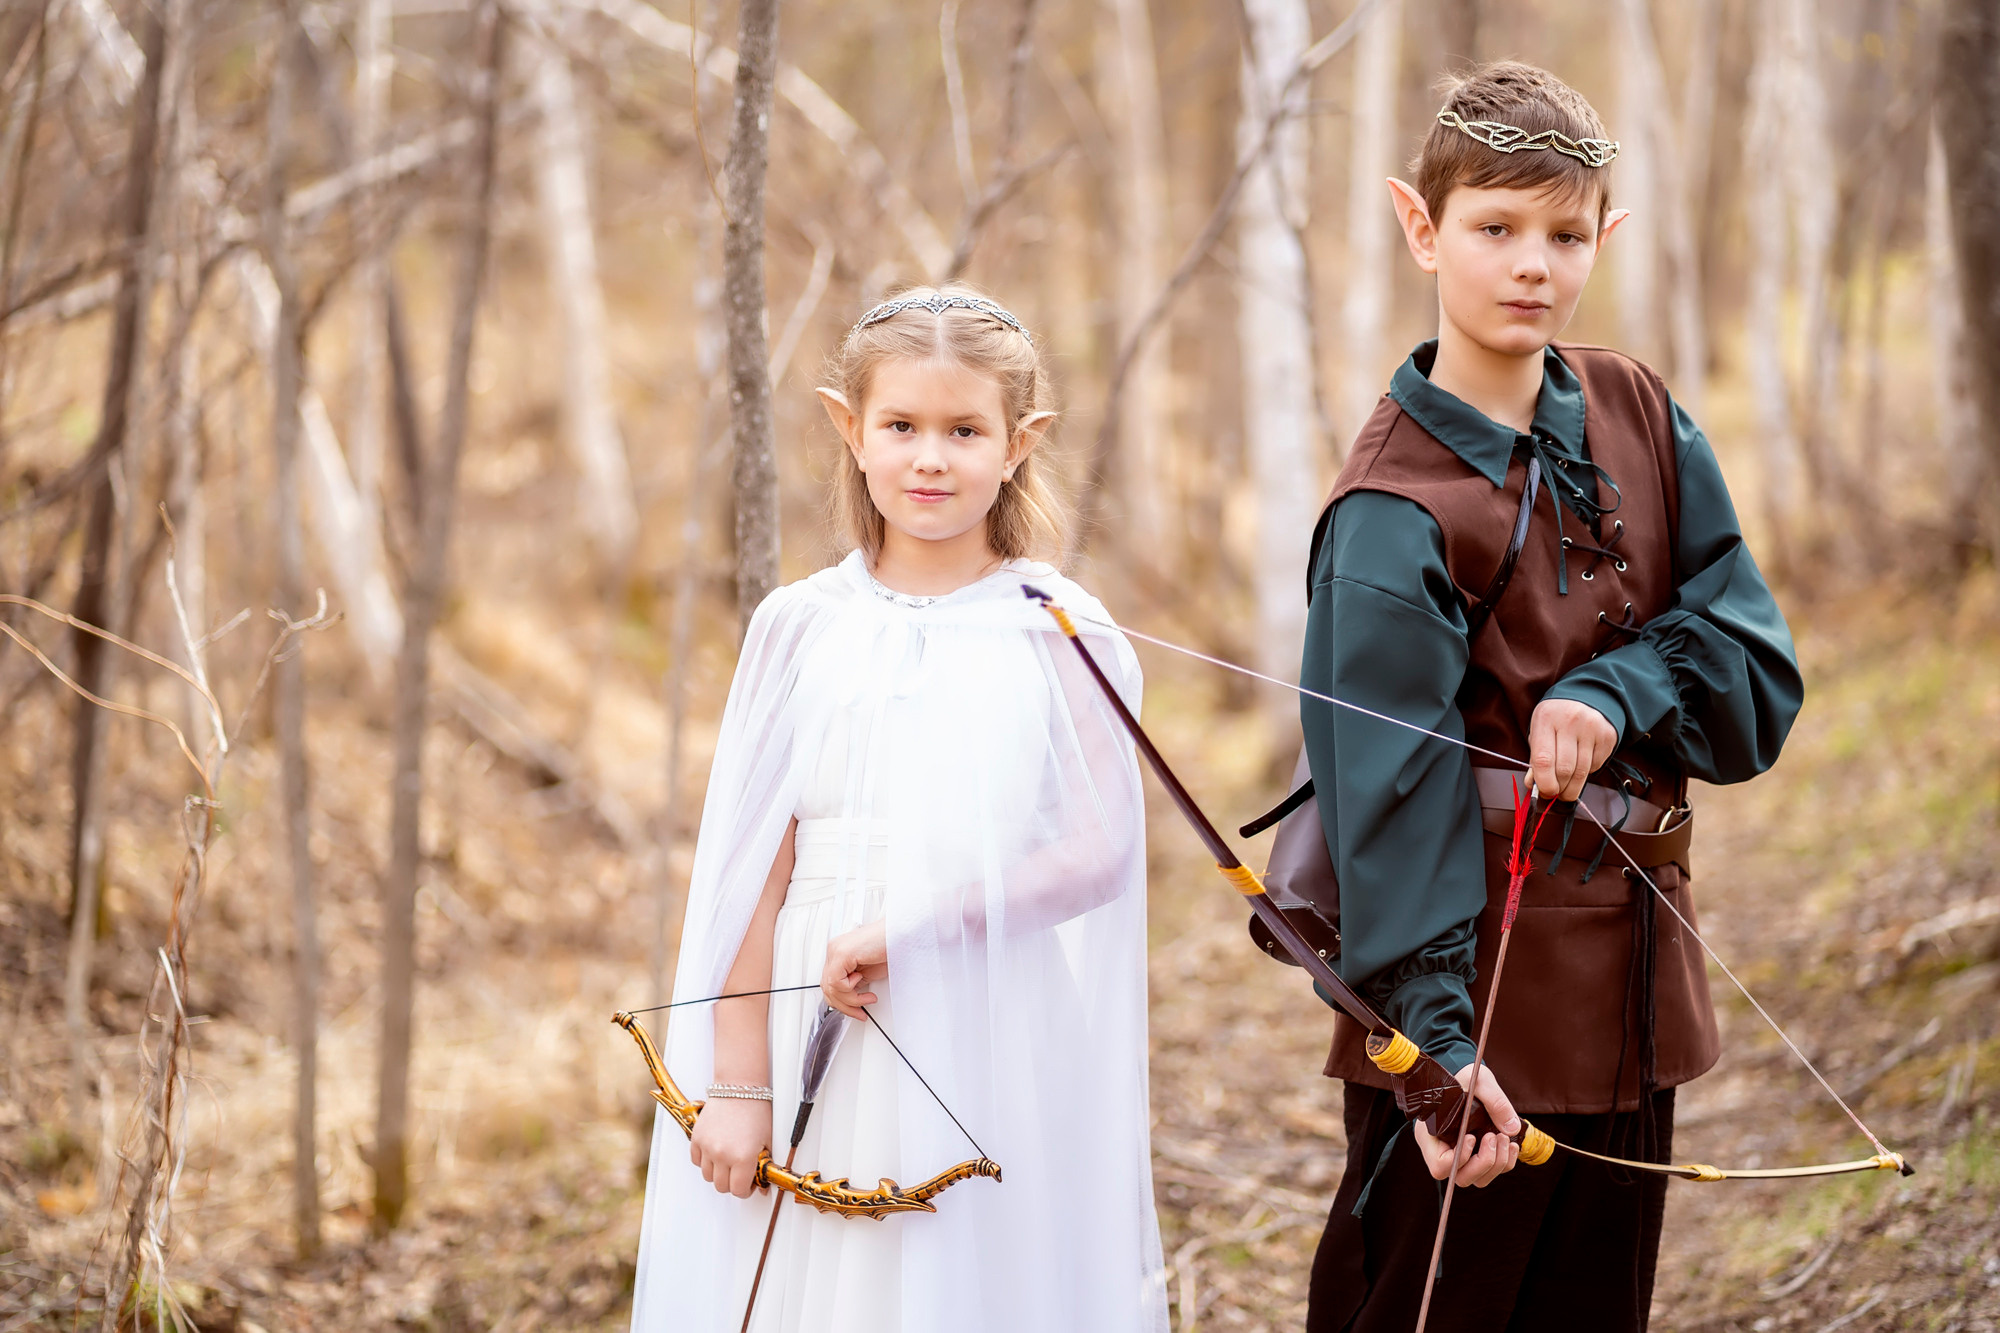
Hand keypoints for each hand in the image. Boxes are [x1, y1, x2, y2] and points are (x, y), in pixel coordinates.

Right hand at [690, 1094, 771, 1197]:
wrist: (739, 1087)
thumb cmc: (756, 1110)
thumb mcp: (767, 1140)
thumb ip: (764, 1167)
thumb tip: (763, 1187)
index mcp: (743, 1157)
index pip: (738, 1190)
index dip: (745, 1191)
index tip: (749, 1186)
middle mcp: (722, 1154)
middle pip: (722, 1187)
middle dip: (732, 1184)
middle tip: (740, 1174)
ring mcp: (707, 1147)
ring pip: (707, 1176)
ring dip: (718, 1173)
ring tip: (729, 1161)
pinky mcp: (697, 1138)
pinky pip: (696, 1161)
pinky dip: (705, 1161)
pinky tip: (716, 1152)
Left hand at [822, 920, 887, 1018]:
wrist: (901, 935)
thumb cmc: (889, 948)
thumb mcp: (868, 972)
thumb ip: (854, 983)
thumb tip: (848, 999)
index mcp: (839, 954)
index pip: (829, 984)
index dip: (842, 1002)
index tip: (857, 1010)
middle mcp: (834, 950)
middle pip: (827, 988)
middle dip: (845, 1005)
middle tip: (860, 1012)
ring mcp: (836, 950)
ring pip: (830, 988)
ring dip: (850, 1000)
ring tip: (867, 998)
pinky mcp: (842, 953)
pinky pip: (836, 982)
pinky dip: (849, 989)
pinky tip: (861, 980)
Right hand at [1411, 1063, 1521, 1188]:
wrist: (1468, 1080)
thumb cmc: (1464, 1080)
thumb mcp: (1477, 1080)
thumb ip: (1494, 1100)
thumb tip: (1511, 1128)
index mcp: (1431, 1135)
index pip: (1440, 1165)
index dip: (1459, 1158)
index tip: (1471, 1136)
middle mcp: (1443, 1151)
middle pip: (1461, 1177)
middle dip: (1483, 1163)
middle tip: (1493, 1137)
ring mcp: (1461, 1157)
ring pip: (1478, 1179)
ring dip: (1496, 1164)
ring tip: (1504, 1138)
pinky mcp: (1477, 1156)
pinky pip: (1492, 1172)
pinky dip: (1505, 1163)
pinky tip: (1511, 1144)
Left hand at [1527, 698, 1616, 800]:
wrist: (1586, 697)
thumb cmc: (1556, 720)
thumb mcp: (1539, 731)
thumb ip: (1536, 759)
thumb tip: (1534, 785)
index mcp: (1546, 719)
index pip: (1544, 759)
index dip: (1544, 782)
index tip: (1546, 792)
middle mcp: (1570, 721)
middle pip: (1565, 769)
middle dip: (1560, 788)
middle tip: (1556, 793)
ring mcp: (1592, 728)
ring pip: (1582, 771)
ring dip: (1573, 786)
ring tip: (1566, 788)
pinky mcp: (1607, 736)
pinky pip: (1596, 766)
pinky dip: (1587, 773)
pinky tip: (1581, 765)